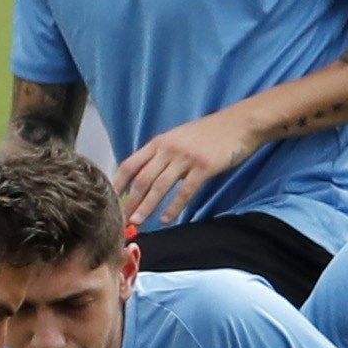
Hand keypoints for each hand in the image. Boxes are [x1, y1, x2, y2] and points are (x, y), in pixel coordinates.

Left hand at [114, 107, 265, 228]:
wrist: (239, 124)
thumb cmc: (210, 134)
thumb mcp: (180, 139)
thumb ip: (163, 155)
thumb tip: (148, 177)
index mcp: (159, 142)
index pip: (130, 164)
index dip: (117, 183)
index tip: (108, 199)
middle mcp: (168, 149)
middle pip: (142, 179)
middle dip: (129, 201)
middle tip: (120, 220)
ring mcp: (185, 158)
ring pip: (159, 186)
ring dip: (146, 206)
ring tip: (137, 223)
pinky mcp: (203, 167)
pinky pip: (185, 191)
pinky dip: (174, 207)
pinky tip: (166, 220)